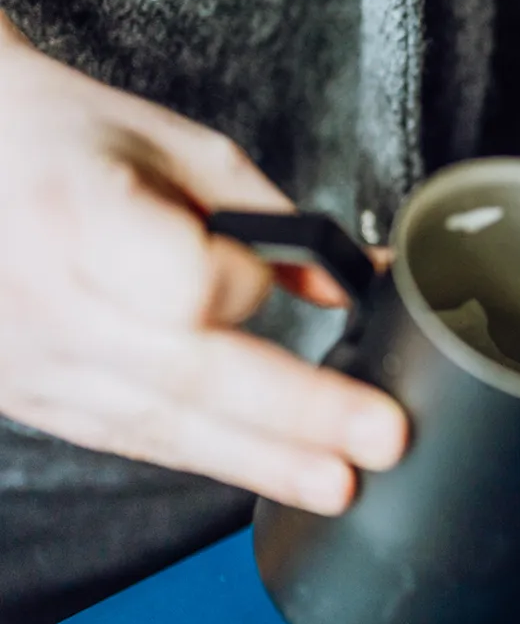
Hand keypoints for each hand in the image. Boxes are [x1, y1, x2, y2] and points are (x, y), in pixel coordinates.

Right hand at [0, 25, 405, 513]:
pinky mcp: (30, 395)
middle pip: (191, 375)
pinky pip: (129, 436)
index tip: (274, 264)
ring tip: (338, 484)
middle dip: (298, 416)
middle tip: (380, 439)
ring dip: (261, 460)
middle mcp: (50, 302)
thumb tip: (354, 283)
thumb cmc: (70, 140)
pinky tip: (266, 472)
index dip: (242, 281)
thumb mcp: (182, 153)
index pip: (184, 285)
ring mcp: (31, 360)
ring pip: (162, 425)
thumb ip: (273, 225)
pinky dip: (206, 455)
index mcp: (78, 217)